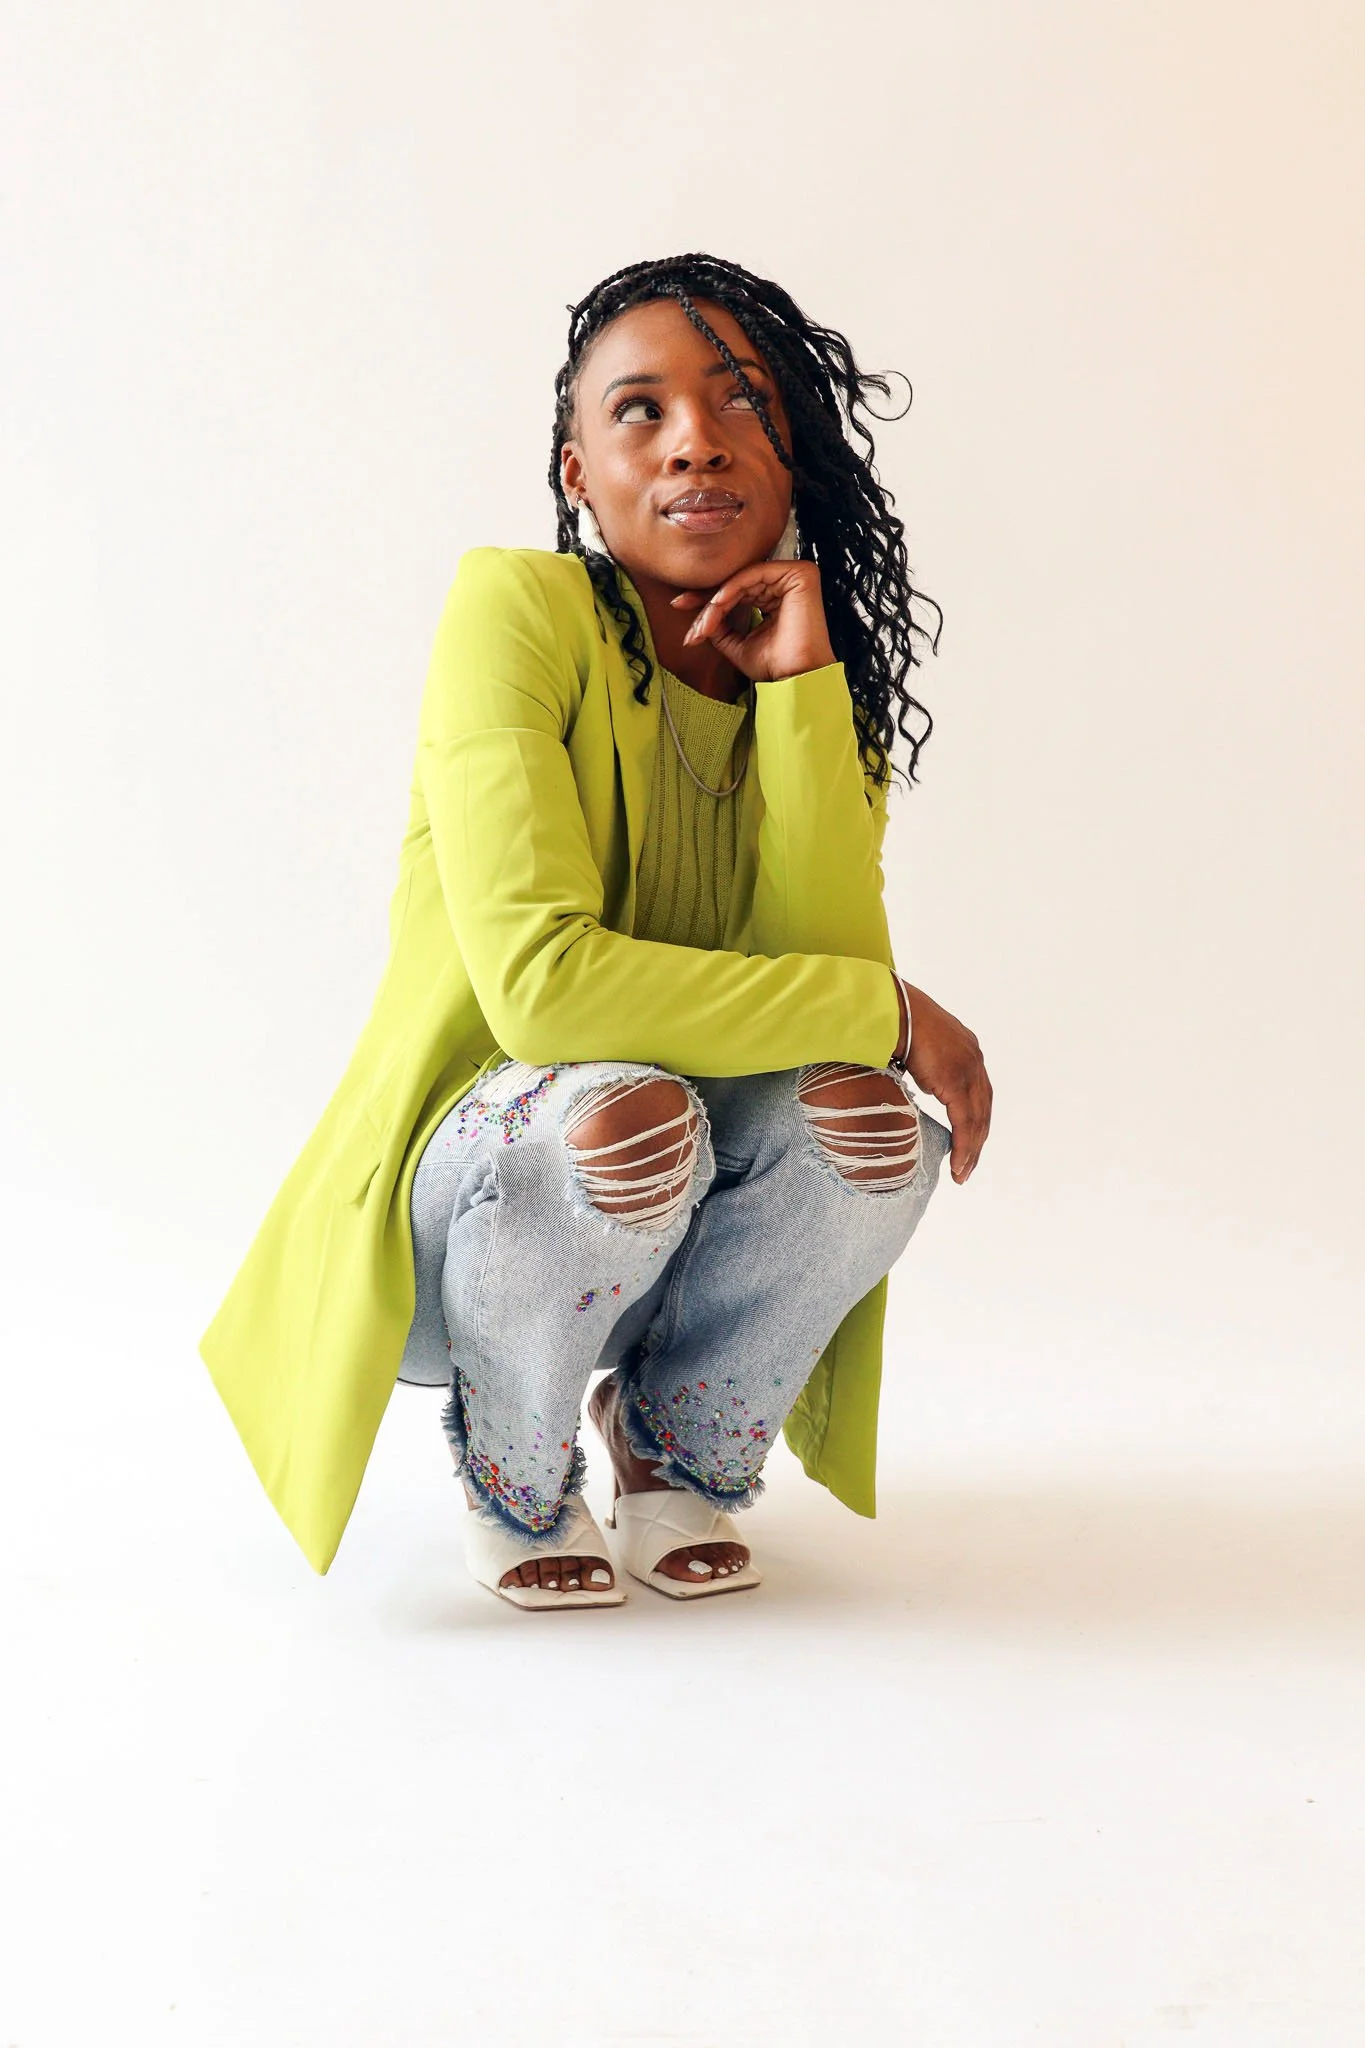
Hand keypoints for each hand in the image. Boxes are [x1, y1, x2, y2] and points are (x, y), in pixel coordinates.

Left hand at [669, 560, 835, 681]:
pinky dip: (732, 588)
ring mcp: (794, 577)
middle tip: (684, 614)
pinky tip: (717, 605)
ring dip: (716, 601)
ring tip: (703, 625)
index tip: (679, 605)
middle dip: (706, 601)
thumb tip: (698, 616)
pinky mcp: (800, 575)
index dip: (706, 598)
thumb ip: (719, 626)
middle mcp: (785, 584)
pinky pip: (754, 574)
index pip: (735, 590)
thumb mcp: (736, 643)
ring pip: (742, 579)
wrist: (796, 680)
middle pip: (736, 582)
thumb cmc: (775, 667)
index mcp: (775, 597)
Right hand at [898, 978, 991, 1183]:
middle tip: (968, 1167)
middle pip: (983, 1110)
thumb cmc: (895, 1022)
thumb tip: (923, 1081)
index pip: (979, 1094)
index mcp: (968, 1050)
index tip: (969, 1144)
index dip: (975, 1121)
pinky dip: (963, 1145)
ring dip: (971, 1150)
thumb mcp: (919, 1047)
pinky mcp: (956, 1082)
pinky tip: (958, 1163)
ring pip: (977, 1121)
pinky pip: (965, 1122)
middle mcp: (974, 1060)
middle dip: (977, 1142)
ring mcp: (967, 1071)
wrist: (892, 1010)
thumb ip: (928, 1065)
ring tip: (962, 1173)